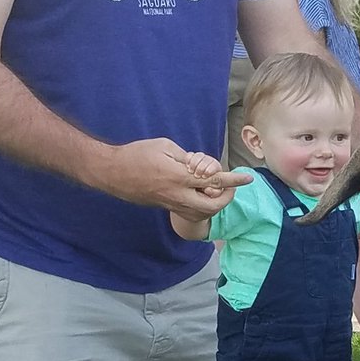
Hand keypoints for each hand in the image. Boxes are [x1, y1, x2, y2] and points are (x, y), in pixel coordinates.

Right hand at [95, 138, 251, 222]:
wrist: (112, 172)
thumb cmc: (136, 154)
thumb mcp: (165, 146)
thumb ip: (186, 158)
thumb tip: (200, 167)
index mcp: (179, 176)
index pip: (213, 179)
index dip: (233, 180)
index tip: (247, 178)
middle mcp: (177, 194)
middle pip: (213, 205)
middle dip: (226, 198)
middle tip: (228, 186)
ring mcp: (171, 204)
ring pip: (202, 213)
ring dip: (213, 204)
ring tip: (213, 189)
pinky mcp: (165, 207)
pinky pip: (190, 213)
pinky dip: (201, 207)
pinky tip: (198, 194)